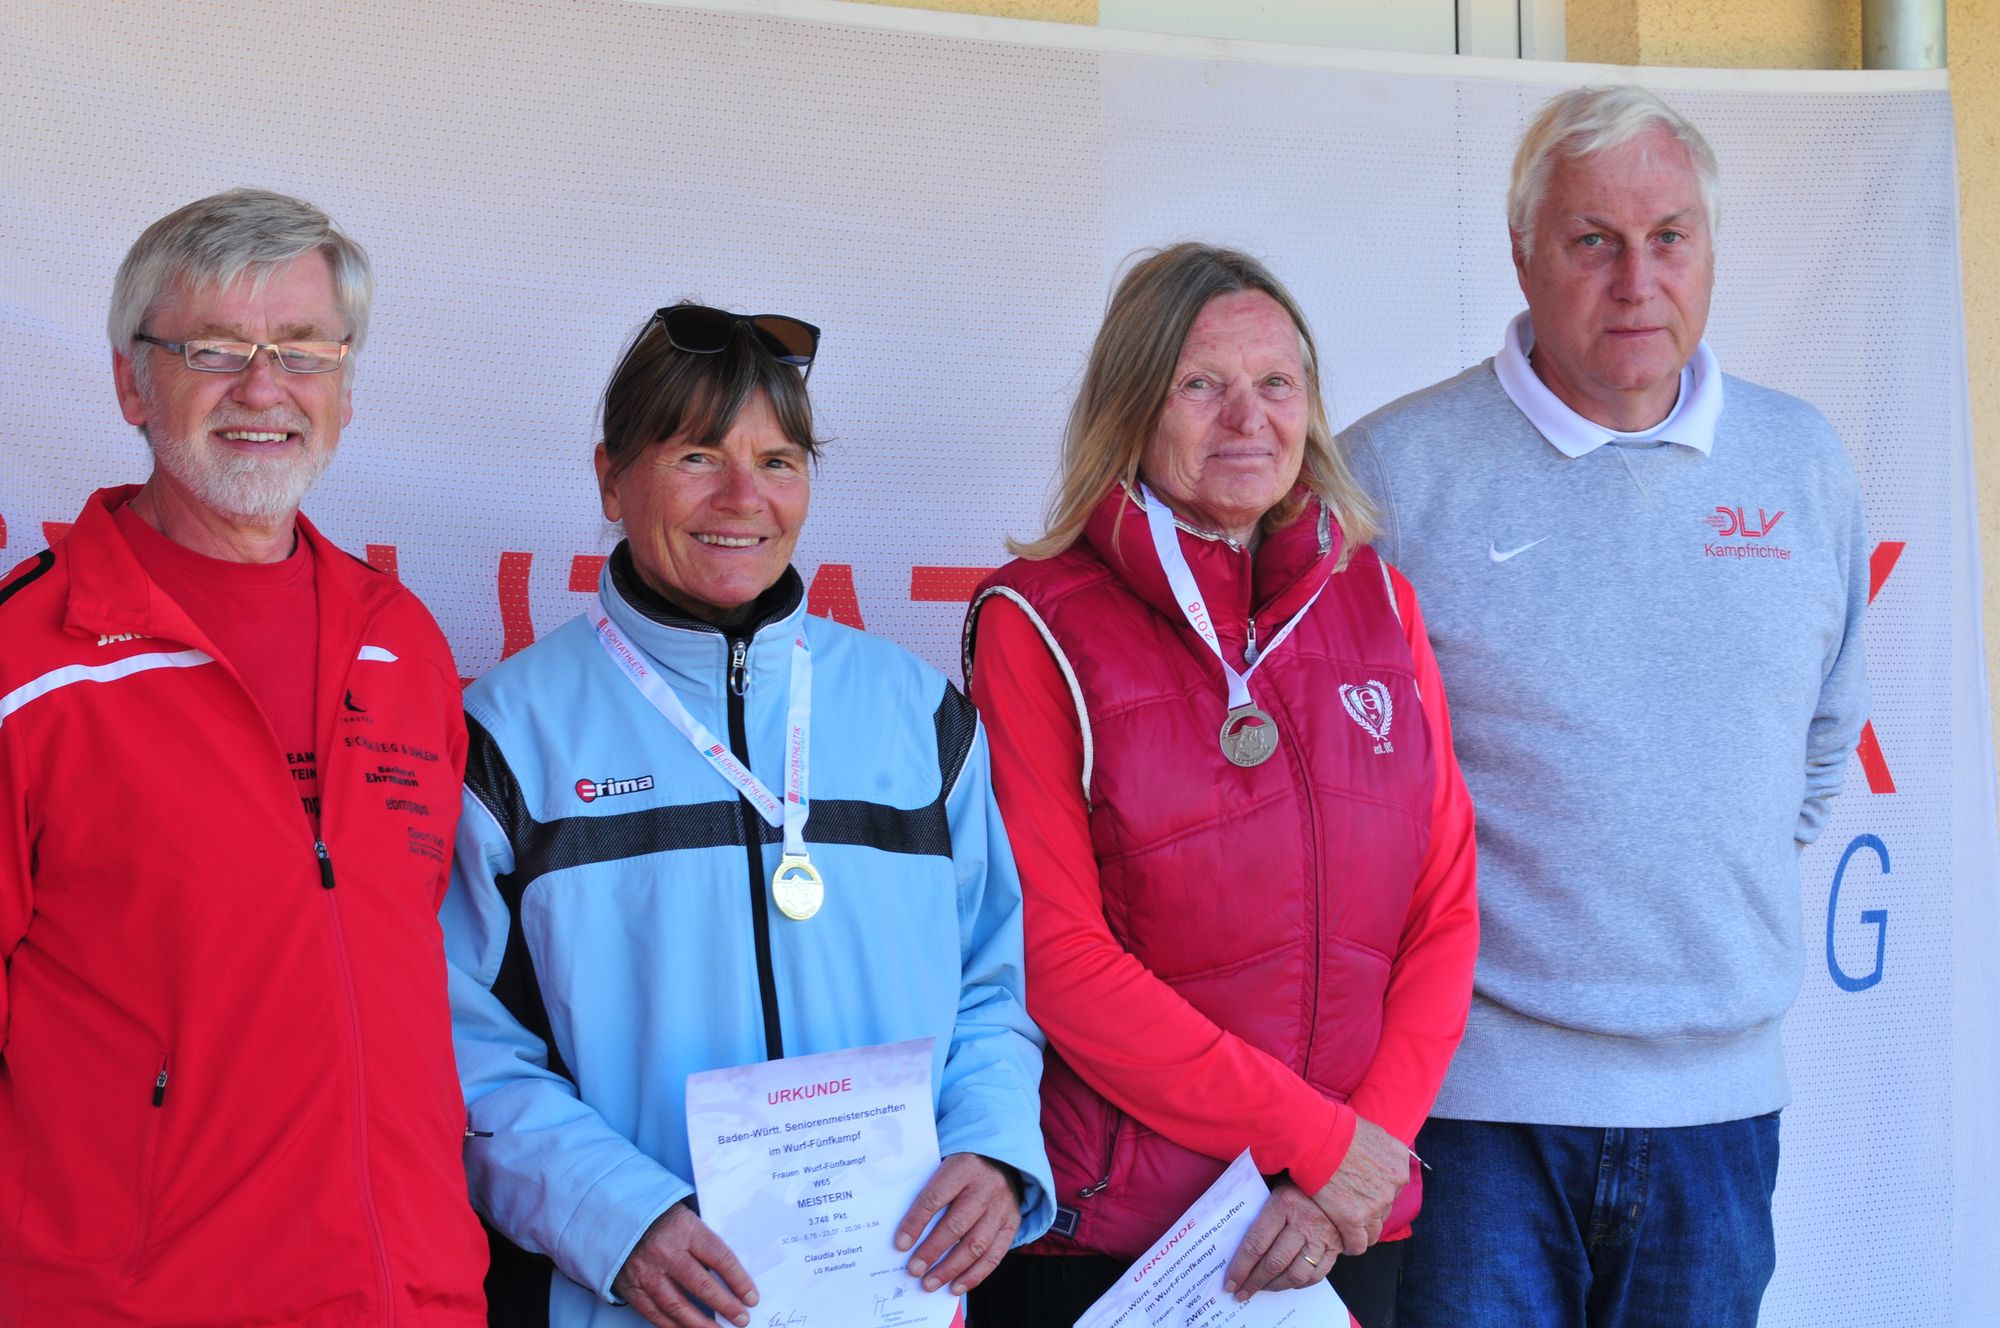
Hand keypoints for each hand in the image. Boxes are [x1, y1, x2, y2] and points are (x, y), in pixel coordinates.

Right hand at [611, 1201, 758, 1327]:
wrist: (617, 1218)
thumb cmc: (660, 1219)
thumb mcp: (687, 1219)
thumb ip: (705, 1243)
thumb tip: (732, 1275)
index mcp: (684, 1229)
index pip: (720, 1258)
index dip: (739, 1281)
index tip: (752, 1297)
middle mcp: (665, 1252)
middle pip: (701, 1286)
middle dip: (726, 1306)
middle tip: (742, 1318)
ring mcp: (646, 1272)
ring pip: (678, 1306)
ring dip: (702, 1324)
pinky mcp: (631, 1288)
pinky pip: (655, 1314)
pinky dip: (674, 1326)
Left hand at [893, 1152, 1022, 1295]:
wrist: (1003, 1158)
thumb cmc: (964, 1165)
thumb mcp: (945, 1163)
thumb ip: (929, 1188)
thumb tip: (903, 1228)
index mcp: (963, 1167)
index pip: (935, 1197)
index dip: (916, 1223)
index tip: (900, 1244)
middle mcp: (985, 1187)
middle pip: (956, 1225)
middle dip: (932, 1251)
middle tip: (914, 1270)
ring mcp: (1001, 1207)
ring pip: (976, 1244)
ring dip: (951, 1269)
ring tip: (930, 1283)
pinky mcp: (1012, 1223)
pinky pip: (994, 1255)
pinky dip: (975, 1275)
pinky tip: (956, 1286)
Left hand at [1222, 1179, 1338, 1300]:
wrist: (1338, 1176)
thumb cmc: (1300, 1181)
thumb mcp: (1277, 1183)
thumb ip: (1258, 1205)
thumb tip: (1231, 1233)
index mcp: (1283, 1203)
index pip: (1256, 1243)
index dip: (1240, 1268)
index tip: (1230, 1282)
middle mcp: (1303, 1222)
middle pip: (1274, 1263)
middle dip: (1254, 1282)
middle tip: (1242, 1292)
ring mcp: (1322, 1237)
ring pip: (1296, 1274)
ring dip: (1276, 1286)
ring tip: (1262, 1288)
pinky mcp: (1336, 1247)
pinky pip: (1317, 1275)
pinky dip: (1300, 1284)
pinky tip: (1287, 1282)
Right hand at [1310, 1116, 1408, 1255]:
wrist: (1315, 1137)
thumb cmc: (1335, 1128)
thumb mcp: (1371, 1131)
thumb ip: (1381, 1148)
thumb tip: (1378, 1154)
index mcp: (1399, 1161)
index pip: (1395, 1185)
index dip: (1378, 1190)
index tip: (1366, 1193)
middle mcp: (1393, 1185)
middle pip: (1385, 1207)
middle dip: (1371, 1208)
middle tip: (1352, 1205)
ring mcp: (1375, 1204)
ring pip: (1375, 1229)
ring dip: (1363, 1228)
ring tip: (1348, 1227)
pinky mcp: (1354, 1219)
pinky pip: (1358, 1243)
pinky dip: (1352, 1245)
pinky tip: (1344, 1243)